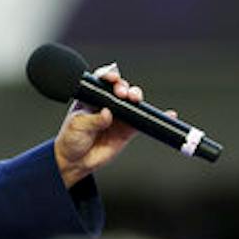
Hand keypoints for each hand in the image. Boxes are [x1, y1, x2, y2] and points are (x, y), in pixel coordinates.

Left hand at [53, 63, 144, 184]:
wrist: (76, 161)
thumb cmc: (71, 139)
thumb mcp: (77, 126)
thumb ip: (93, 119)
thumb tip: (107, 113)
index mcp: (92, 97)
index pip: (102, 82)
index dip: (109, 77)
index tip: (113, 78)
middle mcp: (107, 103)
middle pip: (120, 89)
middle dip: (124, 87)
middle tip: (123, 93)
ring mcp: (118, 116)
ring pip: (132, 102)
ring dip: (136, 98)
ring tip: (136, 100)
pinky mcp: (127, 130)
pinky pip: (142, 122)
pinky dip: (153, 118)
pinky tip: (167, 114)